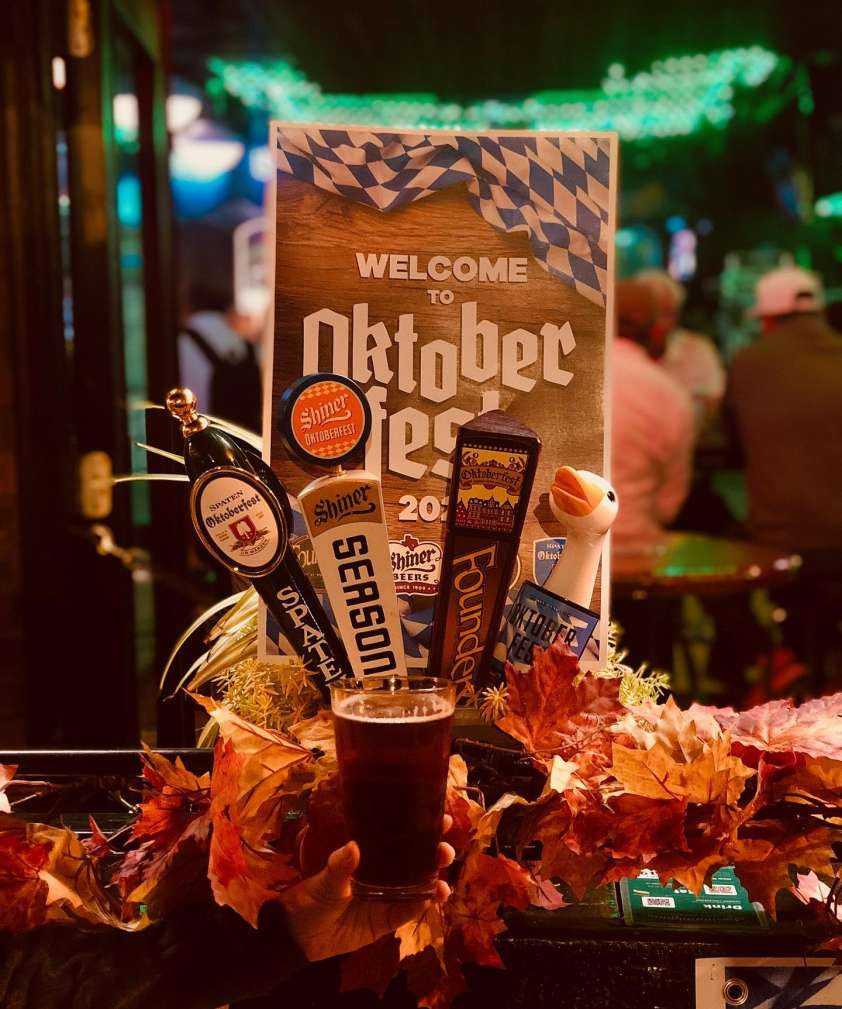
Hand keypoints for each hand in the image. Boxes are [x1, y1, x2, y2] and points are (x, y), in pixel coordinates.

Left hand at [280, 817, 454, 960]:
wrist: (301, 935)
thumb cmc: (313, 897)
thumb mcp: (326, 878)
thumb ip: (340, 864)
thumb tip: (353, 846)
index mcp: (371, 854)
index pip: (401, 836)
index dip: (423, 826)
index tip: (442, 817)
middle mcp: (385, 872)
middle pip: (418, 858)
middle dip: (436, 852)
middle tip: (444, 848)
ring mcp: (388, 896)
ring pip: (420, 884)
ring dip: (436, 878)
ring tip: (444, 878)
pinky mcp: (387, 920)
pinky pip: (410, 910)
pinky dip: (424, 903)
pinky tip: (434, 896)